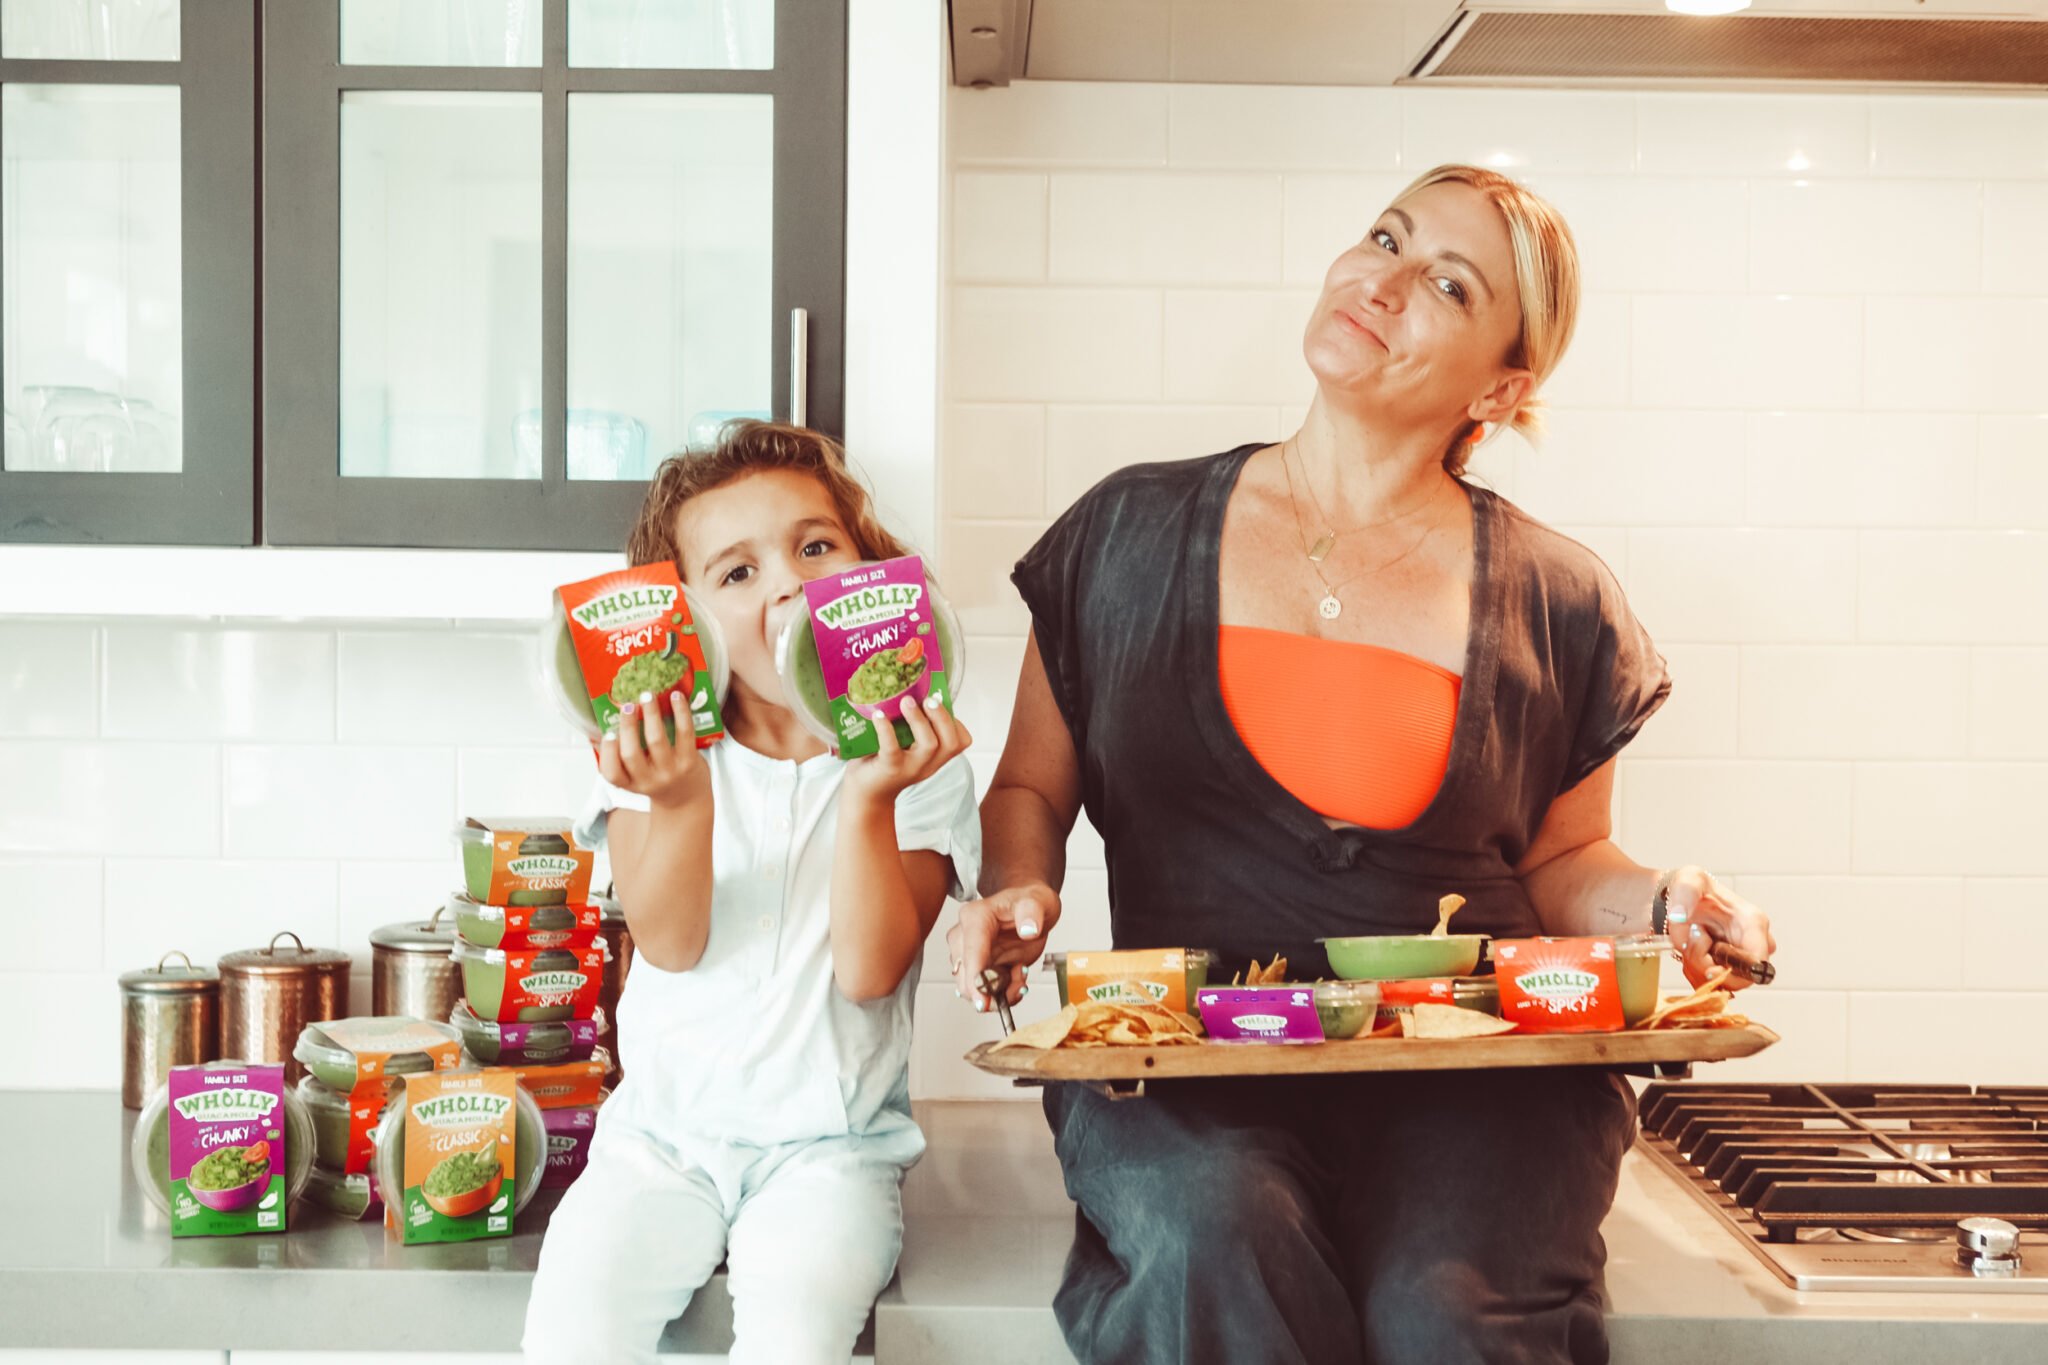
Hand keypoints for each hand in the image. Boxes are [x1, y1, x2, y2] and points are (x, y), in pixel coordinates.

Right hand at [598, 690, 710, 811]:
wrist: (687, 798)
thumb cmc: (658, 780)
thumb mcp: (636, 776)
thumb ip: (621, 756)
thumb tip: (603, 726)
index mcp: (630, 783)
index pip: (612, 773)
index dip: (608, 752)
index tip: (609, 733)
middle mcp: (649, 780)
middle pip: (631, 754)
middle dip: (628, 726)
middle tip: (628, 705)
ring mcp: (670, 771)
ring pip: (656, 740)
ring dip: (651, 714)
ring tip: (647, 696)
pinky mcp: (689, 761)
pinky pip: (684, 733)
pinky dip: (680, 712)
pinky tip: (676, 697)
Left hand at [840, 692, 973, 806]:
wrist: (865, 792)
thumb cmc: (884, 760)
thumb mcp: (906, 744)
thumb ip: (912, 724)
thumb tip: (908, 686)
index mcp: (936, 757)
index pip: (960, 741)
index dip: (955, 721)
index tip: (940, 703)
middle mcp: (928, 764)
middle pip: (951, 742)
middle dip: (942, 717)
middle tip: (928, 699)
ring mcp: (911, 768)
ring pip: (929, 745)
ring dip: (919, 720)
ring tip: (906, 701)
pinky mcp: (889, 769)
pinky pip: (892, 748)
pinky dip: (886, 729)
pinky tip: (878, 715)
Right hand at [947, 882, 1061, 1011]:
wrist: (1031, 909)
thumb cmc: (1029, 902)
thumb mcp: (1039, 901)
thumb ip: (1032, 912)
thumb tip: (1029, 929)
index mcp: (975, 917)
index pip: (971, 951)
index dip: (976, 978)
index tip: (984, 1000)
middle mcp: (964, 936)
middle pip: (966, 977)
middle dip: (994, 988)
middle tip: (1021, 978)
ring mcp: (968, 955)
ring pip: (974, 989)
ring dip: (1000, 991)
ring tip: (1021, 973)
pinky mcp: (977, 969)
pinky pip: (985, 993)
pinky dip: (1003, 993)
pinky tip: (1016, 979)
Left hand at [1664, 866, 1775, 991]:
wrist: (1679, 900)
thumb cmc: (1691, 888)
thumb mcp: (1687, 881)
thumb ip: (1684, 894)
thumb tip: (1679, 916)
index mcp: (1753, 922)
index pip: (1758, 962)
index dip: (1735, 973)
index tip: (1708, 970)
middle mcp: (1754, 943)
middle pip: (1740, 979)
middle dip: (1708, 968)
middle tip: (1687, 947)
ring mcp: (1743, 957)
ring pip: (1724, 983)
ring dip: (1698, 970)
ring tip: (1685, 945)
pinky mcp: (1730, 967)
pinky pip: (1714, 984)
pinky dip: (1696, 974)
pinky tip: (1688, 955)